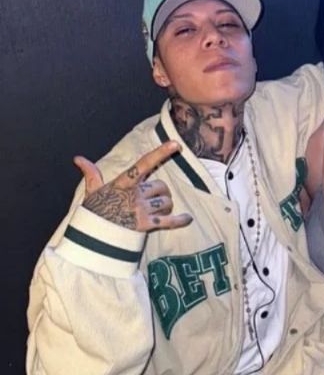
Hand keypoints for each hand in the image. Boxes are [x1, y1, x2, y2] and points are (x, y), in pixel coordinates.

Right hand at [75, 141, 192, 231]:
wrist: (91, 239)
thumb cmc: (94, 213)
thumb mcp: (92, 192)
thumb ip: (91, 174)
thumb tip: (78, 158)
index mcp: (123, 184)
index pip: (143, 164)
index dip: (160, 153)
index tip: (175, 144)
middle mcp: (134, 195)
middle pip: (161, 187)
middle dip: (161, 192)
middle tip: (154, 199)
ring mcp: (140, 210)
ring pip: (166, 203)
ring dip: (166, 206)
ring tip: (157, 211)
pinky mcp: (145, 225)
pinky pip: (169, 221)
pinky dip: (180, 220)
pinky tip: (187, 218)